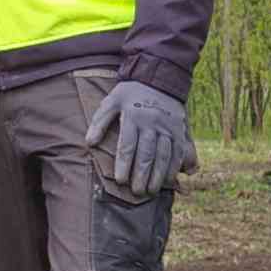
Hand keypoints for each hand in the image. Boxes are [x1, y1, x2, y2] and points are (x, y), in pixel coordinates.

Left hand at [85, 78, 193, 197]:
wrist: (158, 78)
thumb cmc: (129, 94)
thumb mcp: (111, 101)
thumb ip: (99, 122)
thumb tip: (89, 143)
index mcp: (133, 116)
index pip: (128, 144)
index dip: (123, 164)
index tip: (120, 180)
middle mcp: (152, 122)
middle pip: (147, 153)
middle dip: (141, 174)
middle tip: (136, 191)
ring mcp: (168, 127)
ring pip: (164, 154)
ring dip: (158, 175)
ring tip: (150, 191)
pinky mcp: (180, 129)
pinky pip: (178, 151)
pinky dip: (174, 167)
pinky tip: (169, 180)